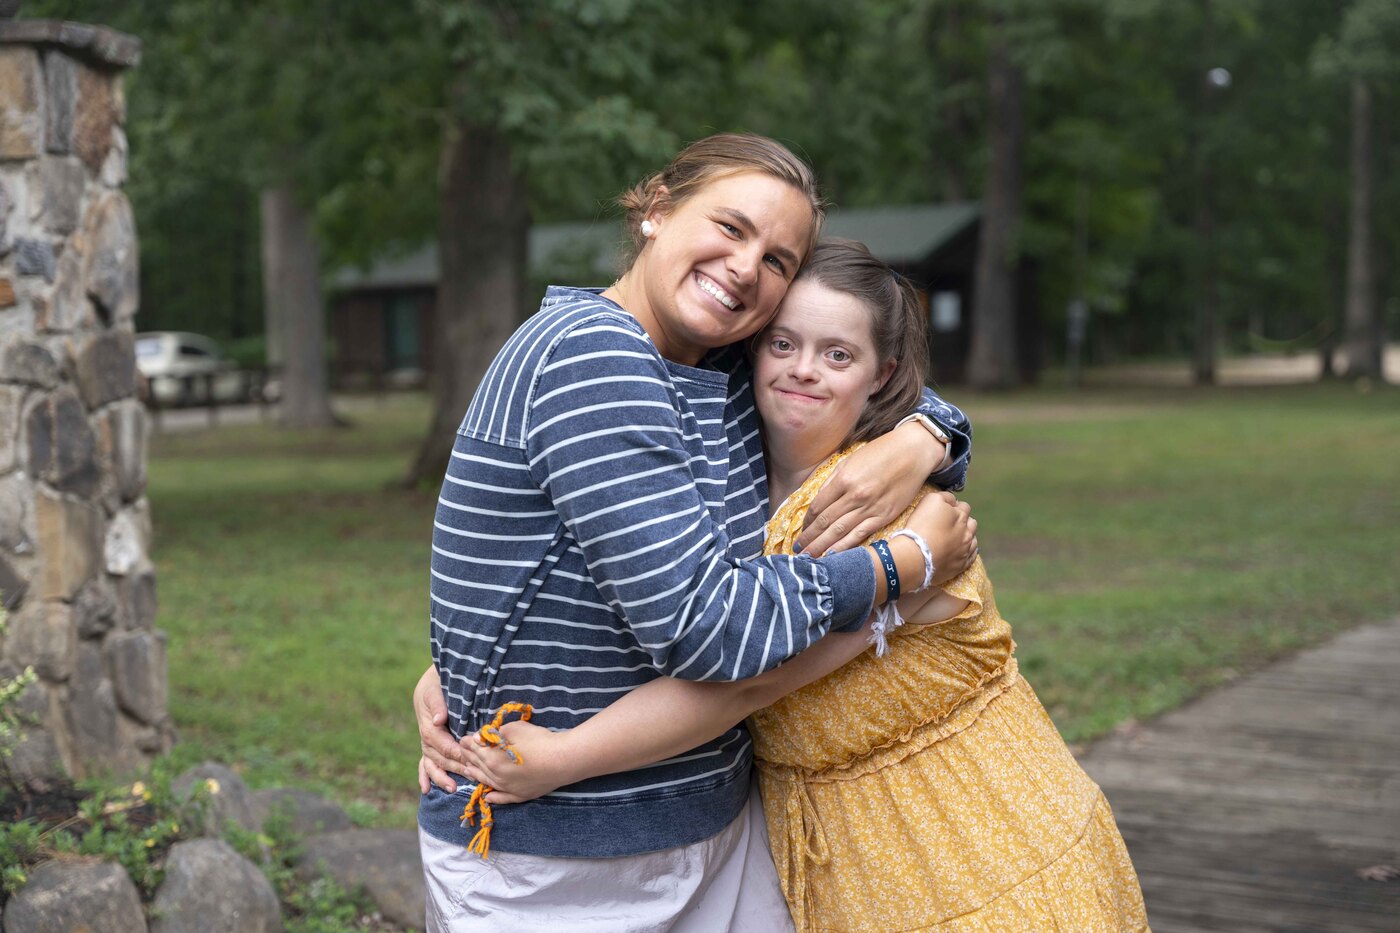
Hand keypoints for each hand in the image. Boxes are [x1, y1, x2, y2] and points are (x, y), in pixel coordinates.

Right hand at [414, 665, 468, 793]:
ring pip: (432, 762)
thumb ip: (437, 703)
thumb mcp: (435, 687)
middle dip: (454, 766)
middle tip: (471, 775)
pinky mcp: (430, 745)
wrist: (436, 678)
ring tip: (452, 788)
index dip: (454, 751)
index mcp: (429, 721)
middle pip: (438, 755)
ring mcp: (427, 741)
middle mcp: (427, 734)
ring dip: (441, 776)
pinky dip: (425, 776)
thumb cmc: (439, 681)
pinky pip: (424, 763)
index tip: (468, 759)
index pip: (440, 740)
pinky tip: (426, 789)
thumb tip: (438, 720)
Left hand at [459, 720, 578, 804]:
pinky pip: (503, 798)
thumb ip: (495, 733)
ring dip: (476, 775)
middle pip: (479, 765)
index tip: (463, 738)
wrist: (563, 760)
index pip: (475, 749)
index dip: (468, 742)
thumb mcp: (515, 729)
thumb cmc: (540, 741)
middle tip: (463, 751)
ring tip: (468, 770)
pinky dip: (494, 798)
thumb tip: (482, 738)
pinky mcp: (521, 795)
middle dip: (469, 756)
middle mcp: (497, 777)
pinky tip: (488, 797)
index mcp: (492, 759)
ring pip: (487, 782)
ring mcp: (508, 789)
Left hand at [796, 422, 944, 555]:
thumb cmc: (880, 453)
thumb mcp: (850, 460)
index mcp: (844, 479)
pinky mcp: (884, 516)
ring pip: (840, 532)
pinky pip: (861, 535)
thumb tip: (817, 500)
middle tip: (798, 550)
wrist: (913, 452)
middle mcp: (855, 496)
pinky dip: (846, 546)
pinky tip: (834, 555)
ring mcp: (870, 508)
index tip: (801, 530)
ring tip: (810, 557)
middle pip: (826, 522)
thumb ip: (832, 481)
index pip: (818, 507)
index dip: (807, 521)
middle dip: (810, 538)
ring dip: (822, 546)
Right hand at [906, 491, 977, 585]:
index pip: (964, 506)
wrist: (916, 556)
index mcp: (961, 516)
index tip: (944, 511)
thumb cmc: (921, 526)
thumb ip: (945, 496)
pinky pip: (971, 558)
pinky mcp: (961, 566)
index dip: (955, 507)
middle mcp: (967, 532)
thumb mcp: (931, 500)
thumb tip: (952, 500)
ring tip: (955, 539)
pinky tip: (960, 552)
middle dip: (963, 521)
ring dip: (967, 537)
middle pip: (971, 523)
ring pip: (973, 541)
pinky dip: (967, 553)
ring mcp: (965, 550)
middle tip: (949, 525)